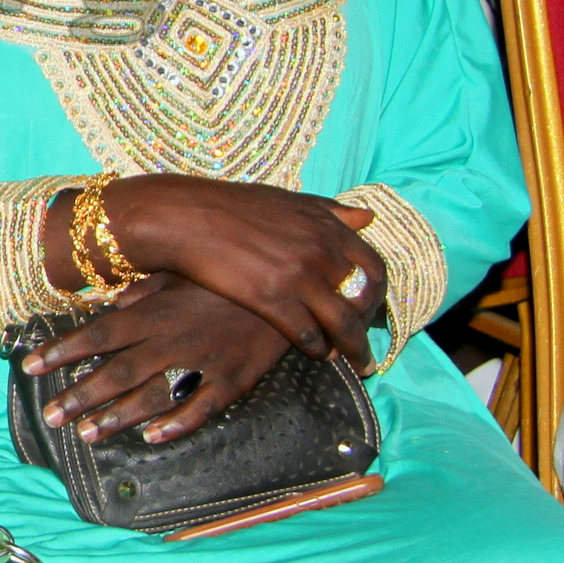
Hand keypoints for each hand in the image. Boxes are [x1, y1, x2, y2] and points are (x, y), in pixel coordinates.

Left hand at [25, 273, 301, 444]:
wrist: (290, 286)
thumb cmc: (228, 278)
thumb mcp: (182, 273)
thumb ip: (145, 290)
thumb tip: (114, 302)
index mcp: (153, 311)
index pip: (97, 333)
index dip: (61, 350)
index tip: (28, 365)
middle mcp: (170, 338)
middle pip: (115, 372)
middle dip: (80, 395)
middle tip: (51, 416)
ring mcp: (201, 361)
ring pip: (151, 395)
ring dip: (117, 417)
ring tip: (87, 433)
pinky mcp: (232, 379)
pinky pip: (200, 407)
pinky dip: (175, 424)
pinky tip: (150, 438)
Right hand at [66, 176, 386, 365]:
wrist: (185, 217)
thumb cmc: (231, 206)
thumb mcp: (288, 200)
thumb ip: (330, 211)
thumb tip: (369, 218)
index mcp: (326, 226)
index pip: (374, 266)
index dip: (379, 292)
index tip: (373, 308)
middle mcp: (320, 250)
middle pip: (364, 299)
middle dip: (371, 326)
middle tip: (368, 342)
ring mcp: (297, 276)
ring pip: (343, 323)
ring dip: (354, 347)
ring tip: (356, 362)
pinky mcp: (271, 299)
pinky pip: (307, 333)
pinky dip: (317, 348)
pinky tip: (316, 353)